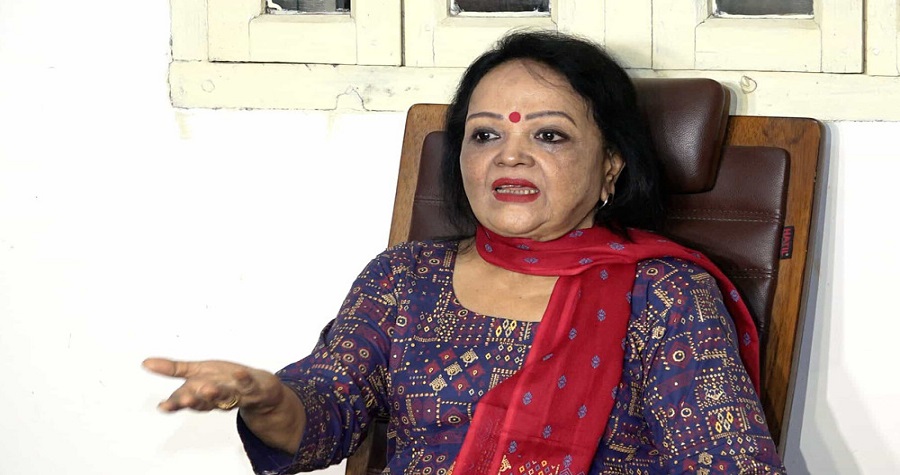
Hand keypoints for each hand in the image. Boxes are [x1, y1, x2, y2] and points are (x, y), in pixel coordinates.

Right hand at [143, 358, 284, 412]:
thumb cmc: (224, 380)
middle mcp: (217, 397)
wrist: (261, 391)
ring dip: (216, 394)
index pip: (185, 400)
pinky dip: (245, 380)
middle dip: (194, 401)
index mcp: (201, 394)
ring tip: (208, 388)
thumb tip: (144, 363)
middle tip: (185, 399)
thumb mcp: (197, 372)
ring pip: (225, 397)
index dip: (175, 404)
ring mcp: (236, 394)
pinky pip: (249, 385)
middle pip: (204, 402)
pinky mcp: (254, 388)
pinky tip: (240, 373)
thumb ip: (173, 369)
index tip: (163, 406)